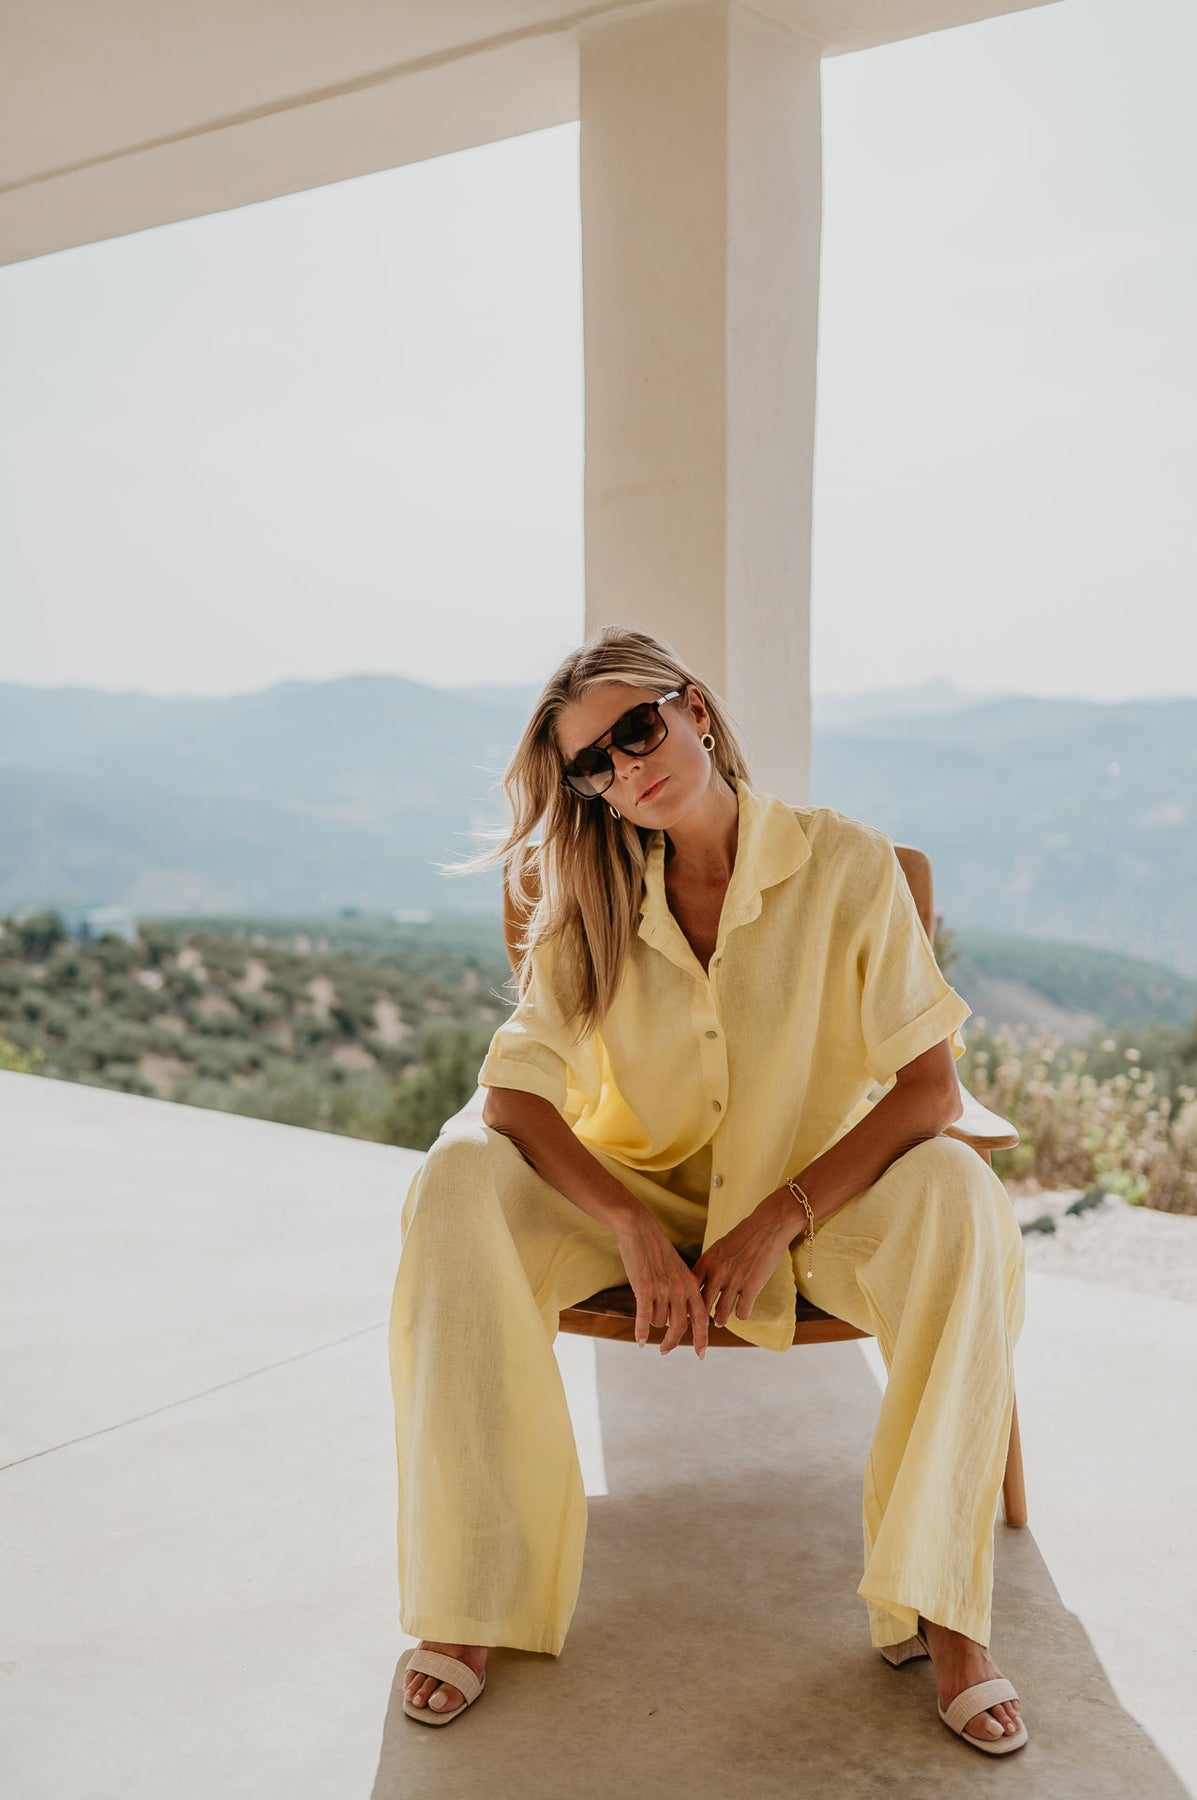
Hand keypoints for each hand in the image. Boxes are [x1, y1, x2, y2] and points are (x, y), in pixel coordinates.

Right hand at [613, 1208, 709, 1357]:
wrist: (640, 1229)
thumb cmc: (656, 1250)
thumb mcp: (676, 1271)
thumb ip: (680, 1295)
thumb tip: (672, 1322)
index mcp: (690, 1284)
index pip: (701, 1318)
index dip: (702, 1339)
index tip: (701, 1355)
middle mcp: (679, 1289)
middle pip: (679, 1327)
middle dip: (672, 1342)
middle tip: (664, 1351)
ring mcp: (662, 1289)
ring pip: (658, 1321)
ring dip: (651, 1322)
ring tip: (645, 1307)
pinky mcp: (644, 1288)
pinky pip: (643, 1318)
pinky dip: (641, 1332)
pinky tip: (639, 1342)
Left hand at [692, 1192, 797, 1328]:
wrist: (768, 1225)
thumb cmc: (744, 1236)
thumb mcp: (719, 1248)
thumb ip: (710, 1265)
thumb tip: (700, 1284)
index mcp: (707, 1261)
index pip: (690, 1289)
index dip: (688, 1301)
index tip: (689, 1307)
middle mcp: (718, 1272)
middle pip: (702, 1305)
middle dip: (701, 1316)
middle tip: (702, 1321)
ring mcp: (735, 1280)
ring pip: (721, 1314)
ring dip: (721, 1319)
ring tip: (720, 1321)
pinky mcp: (752, 1286)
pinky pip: (742, 1313)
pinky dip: (742, 1314)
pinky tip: (742, 1311)